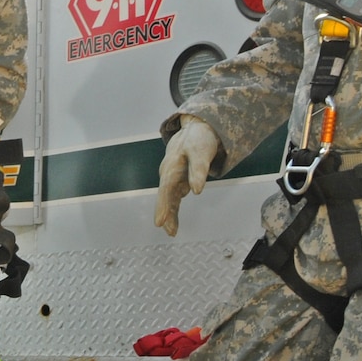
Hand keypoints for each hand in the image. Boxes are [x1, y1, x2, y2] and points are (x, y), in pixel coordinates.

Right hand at [155, 118, 221, 237]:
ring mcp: (172, 178)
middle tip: (167, 230)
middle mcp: (168, 174)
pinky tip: (173, 221)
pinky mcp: (177, 180)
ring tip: (171, 232)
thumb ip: (199, 171)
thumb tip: (197, 190)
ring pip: (169, 199)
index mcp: (171, 167)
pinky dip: (173, 209)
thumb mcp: (201, 152)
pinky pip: (173, 197)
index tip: (160, 221)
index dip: (163, 206)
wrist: (195, 128)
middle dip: (165, 213)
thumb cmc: (198, 139)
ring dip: (169, 214)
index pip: (166, 190)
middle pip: (165, 196)